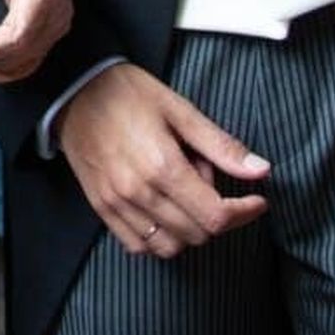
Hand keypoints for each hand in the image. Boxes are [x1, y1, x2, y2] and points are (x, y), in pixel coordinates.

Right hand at [56, 61, 269, 257]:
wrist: (73, 87)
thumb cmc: (127, 93)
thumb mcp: (179, 108)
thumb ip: (221, 145)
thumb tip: (261, 170)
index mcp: (162, 165)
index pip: (216, 216)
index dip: (245, 213)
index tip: (256, 200)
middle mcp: (138, 191)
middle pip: (198, 234)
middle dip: (216, 213)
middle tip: (204, 177)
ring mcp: (116, 203)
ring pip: (170, 246)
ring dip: (188, 229)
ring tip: (181, 193)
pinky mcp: (100, 207)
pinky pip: (139, 246)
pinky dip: (158, 238)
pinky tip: (161, 209)